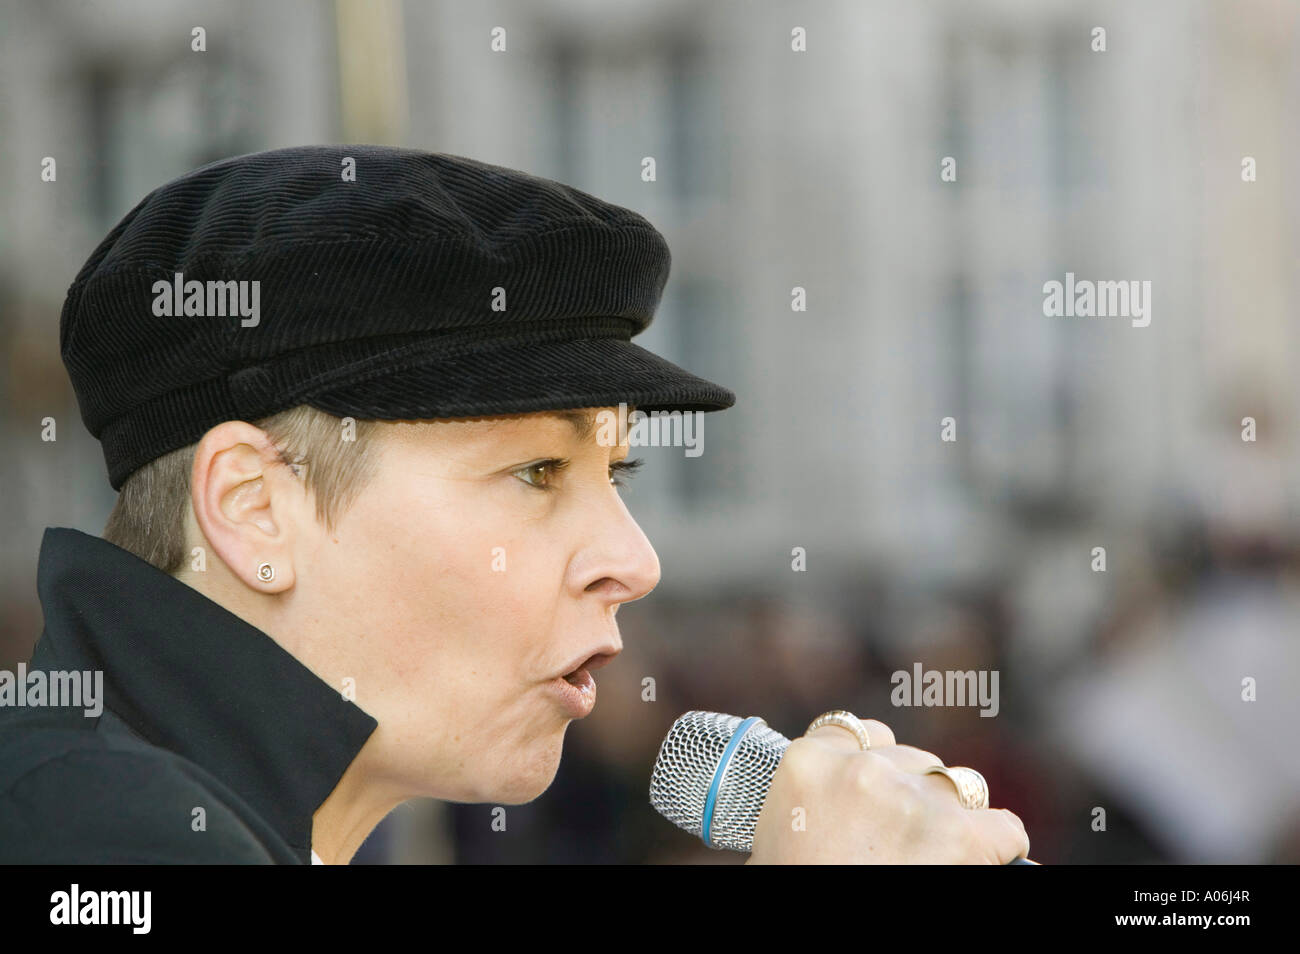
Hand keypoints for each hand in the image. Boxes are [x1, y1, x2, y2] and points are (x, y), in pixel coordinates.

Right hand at [746, 719, 1029, 863]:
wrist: (814, 935)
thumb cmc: (794, 881)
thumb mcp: (783, 828)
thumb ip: (819, 793)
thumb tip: (850, 798)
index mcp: (810, 761)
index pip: (866, 733)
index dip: (881, 766)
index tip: (882, 795)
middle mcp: (862, 768)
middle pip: (917, 761)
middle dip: (916, 796)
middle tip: (902, 842)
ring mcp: (912, 798)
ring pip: (960, 787)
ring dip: (952, 818)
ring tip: (933, 856)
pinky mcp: (960, 833)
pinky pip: (1003, 827)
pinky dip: (998, 847)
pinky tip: (979, 863)